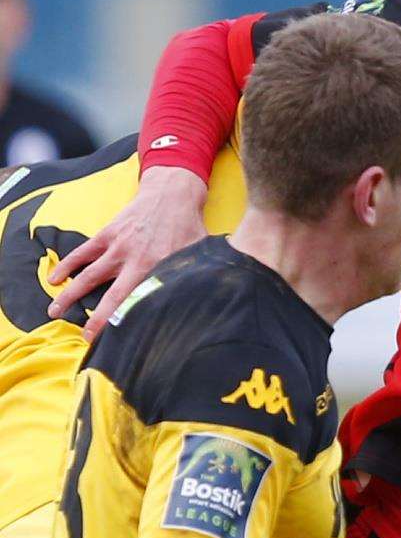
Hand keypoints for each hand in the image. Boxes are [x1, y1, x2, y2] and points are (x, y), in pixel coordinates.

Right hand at [48, 165, 208, 338]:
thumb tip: (210, 299)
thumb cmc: (188, 227)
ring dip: (69, 294)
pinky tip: (54, 279)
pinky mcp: (107, 234)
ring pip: (88, 275)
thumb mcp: (198, 254)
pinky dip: (66, 265)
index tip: (121, 342)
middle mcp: (135, 261)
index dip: (131, 322)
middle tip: (84, 338)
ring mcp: (118, 247)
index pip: (142, 302)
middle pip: (112, 297)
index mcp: (159, 269)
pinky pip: (82, 252)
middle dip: (97, 320)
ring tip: (53, 311)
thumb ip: (198, 276)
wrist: (172, 194)